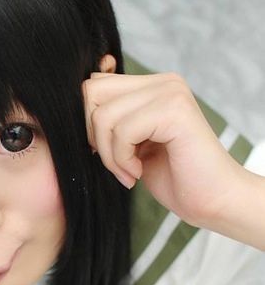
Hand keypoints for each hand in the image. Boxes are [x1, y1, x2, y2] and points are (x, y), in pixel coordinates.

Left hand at [81, 71, 245, 228]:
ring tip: (130, 172)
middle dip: (93, 136)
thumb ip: (111, 121)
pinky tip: (139, 173)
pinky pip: (121, 131)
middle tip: (117, 164)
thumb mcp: (132, 145)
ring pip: (102, 116)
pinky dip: (122, 159)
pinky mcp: (173, 110)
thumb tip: (72, 110)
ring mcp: (170, 92)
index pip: (95, 85)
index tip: (106, 153)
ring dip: (109, 155)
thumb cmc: (174, 178)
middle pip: (92, 93)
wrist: (213, 202)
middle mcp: (164, 82)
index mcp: (154, 85)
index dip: (88, 123)